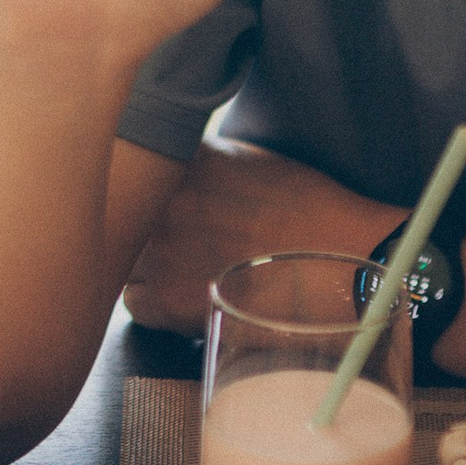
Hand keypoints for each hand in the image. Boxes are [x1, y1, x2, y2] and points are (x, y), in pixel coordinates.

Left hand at [120, 139, 390, 336]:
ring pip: (120, 260)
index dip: (141, 188)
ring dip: (141, 266)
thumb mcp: (249, 159)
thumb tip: (169, 167)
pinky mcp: (167, 300)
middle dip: (137, 227)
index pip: (129, 167)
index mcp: (182, 160)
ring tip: (181, 271)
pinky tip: (184, 298)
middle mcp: (163, 200)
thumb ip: (198, 160)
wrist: (345, 264)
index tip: (152, 199)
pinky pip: (133, 303)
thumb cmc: (308, 210)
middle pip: (121, 215)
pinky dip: (153, 305)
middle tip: (171, 241)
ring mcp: (161, 251)